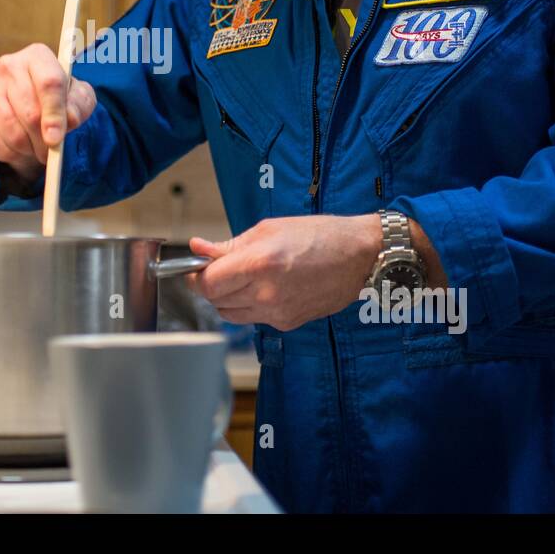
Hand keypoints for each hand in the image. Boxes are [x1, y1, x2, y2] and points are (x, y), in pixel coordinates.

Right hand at [0, 43, 96, 181]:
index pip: (48, 84)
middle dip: (42, 140)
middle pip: (28, 111)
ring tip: (37, 150)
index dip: (54, 114)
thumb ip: (79, 105)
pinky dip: (10, 154)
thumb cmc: (60, 97)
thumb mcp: (79, 97)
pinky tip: (21, 150)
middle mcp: (8, 66)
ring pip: (9, 129)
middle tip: (51, 153)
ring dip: (27, 149)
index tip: (56, 139)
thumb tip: (69, 119)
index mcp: (37, 56)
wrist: (33, 99)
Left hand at [187, 215, 381, 330]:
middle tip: (221, 268)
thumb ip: (229, 245)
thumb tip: (199, 249)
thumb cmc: (319, 235)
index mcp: (258, 264)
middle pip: (216, 301)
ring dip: (229, 298)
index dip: (195, 277)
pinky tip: (266, 287)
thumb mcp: (268, 229)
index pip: (207, 284)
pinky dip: (251, 305)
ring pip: (232, 314)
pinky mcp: (288, 323)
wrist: (359, 255)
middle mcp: (266, 294)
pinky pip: (255, 319)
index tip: (195, 269)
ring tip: (245, 277)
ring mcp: (277, 313)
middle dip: (212, 285)